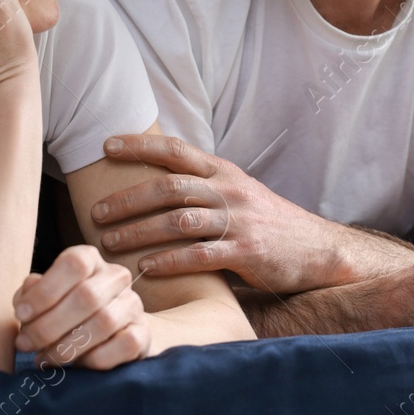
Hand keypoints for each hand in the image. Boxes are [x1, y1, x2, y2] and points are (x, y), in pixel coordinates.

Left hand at [13, 245, 150, 368]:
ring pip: (104, 323)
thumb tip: (26, 297)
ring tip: (44, 359)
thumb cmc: (64, 312)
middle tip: (26, 344)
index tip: (21, 314)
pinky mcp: (143, 334)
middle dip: (49, 325)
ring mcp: (133, 305)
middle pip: (87, 296)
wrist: (107, 333)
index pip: (74, 264)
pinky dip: (94, 359)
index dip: (45, 290)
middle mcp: (116, 277)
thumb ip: (31, 293)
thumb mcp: (43, 298)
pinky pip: (123, 346)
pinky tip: (76, 365)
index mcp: (91, 260)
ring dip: (66, 346)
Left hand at [92, 134, 349, 293]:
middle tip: (97, 212)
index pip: (176, 149)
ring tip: (110, 244)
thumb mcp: (238, 191)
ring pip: (179, 221)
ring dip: (139, 232)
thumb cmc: (267, 222)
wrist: (316, 249)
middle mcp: (230, 191)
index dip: (140, 145)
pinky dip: (169, 261)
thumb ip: (203, 185)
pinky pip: (200, 255)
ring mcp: (239, 221)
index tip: (106, 145)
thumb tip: (153, 180)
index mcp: (224, 172)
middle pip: (170, 186)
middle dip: (128, 198)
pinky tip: (146, 269)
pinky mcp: (247, 253)